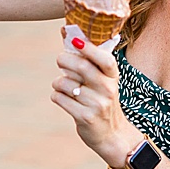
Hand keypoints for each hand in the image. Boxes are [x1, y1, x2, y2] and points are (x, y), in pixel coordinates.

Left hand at [53, 25, 135, 166]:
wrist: (112, 135)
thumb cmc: (102, 101)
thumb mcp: (104, 82)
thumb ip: (90, 61)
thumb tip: (68, 33)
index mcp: (113, 77)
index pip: (104, 58)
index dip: (89, 48)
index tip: (75, 40)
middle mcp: (108, 89)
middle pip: (81, 66)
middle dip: (64, 60)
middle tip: (61, 60)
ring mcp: (97, 104)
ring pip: (65, 83)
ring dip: (58, 82)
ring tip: (64, 86)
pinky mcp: (85, 117)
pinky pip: (59, 98)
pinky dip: (56, 95)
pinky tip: (63, 98)